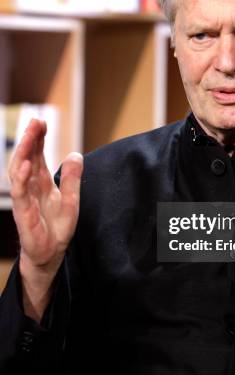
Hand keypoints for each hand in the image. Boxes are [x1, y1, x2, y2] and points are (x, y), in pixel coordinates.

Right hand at [8, 118, 82, 319]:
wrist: (52, 254)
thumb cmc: (57, 227)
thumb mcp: (71, 199)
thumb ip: (72, 178)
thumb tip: (75, 154)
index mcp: (40, 182)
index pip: (36, 155)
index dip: (38, 138)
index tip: (42, 121)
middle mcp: (30, 187)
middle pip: (26, 158)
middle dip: (29, 139)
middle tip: (35, 121)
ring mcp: (24, 199)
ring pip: (18, 171)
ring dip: (23, 152)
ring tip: (30, 135)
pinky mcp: (23, 213)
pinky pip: (20, 193)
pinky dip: (21, 178)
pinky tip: (27, 164)